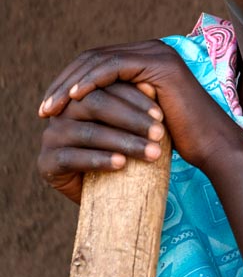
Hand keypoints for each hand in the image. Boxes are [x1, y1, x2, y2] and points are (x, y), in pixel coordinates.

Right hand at [37, 81, 164, 202]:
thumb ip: (139, 106)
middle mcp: (62, 112)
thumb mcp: (137, 128)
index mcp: (80, 96)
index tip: (161, 115)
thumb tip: (150, 84)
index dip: (135, 99)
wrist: (109, 193)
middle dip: (131, 119)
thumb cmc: (129, 151)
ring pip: (87, 132)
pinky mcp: (46, 162)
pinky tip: (122, 164)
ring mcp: (51, 136)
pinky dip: (99, 159)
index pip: (105, 88)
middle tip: (159, 133)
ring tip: (151, 153)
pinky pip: (71, 158)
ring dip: (123, 142)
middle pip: (94, 105)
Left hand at [38, 40, 242, 175]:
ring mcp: (159, 53)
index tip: (50, 108)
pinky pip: (113, 67)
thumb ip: (118, 102)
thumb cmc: (179, 140)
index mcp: (149, 58)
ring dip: (70, 84)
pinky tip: (74, 99)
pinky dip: (90, 81)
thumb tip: (81, 106)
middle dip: (64, 83)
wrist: (212, 146)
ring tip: (52, 108)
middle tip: (44, 109)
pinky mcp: (160, 64)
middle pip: (94, 58)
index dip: (69, 82)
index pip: (97, 62)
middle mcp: (154, 49)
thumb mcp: (139, 117)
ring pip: (99, 60)